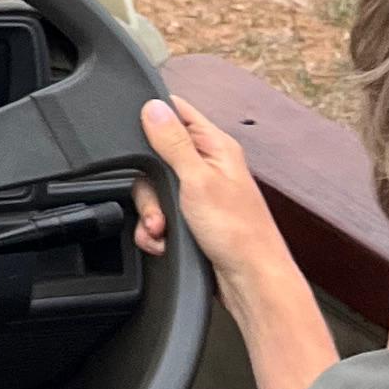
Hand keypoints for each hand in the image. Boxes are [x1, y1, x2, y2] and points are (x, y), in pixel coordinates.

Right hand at [135, 92, 337, 388]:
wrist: (249, 281)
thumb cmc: (239, 233)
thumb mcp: (198, 180)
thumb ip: (173, 142)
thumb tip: (153, 107)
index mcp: (216, 146)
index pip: (178, 111)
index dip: (153, 117)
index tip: (139, 139)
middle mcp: (208, 166)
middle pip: (156, 158)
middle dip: (149, 187)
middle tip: (159, 206)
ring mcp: (199, 193)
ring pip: (154, 191)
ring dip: (151, 214)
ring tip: (162, 230)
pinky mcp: (192, 219)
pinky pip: (159, 215)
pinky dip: (156, 231)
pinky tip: (164, 241)